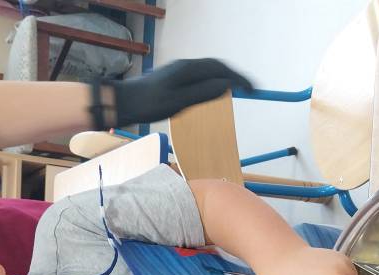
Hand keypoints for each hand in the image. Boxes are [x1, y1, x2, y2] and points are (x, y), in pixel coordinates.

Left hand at [107, 58, 252, 127]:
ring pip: (208, 71)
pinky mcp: (173, 78)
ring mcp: (178, 71)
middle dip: (235, 77)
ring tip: (236, 91)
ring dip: (224, 78)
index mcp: (188, 69)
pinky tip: (213, 92)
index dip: (239, 78)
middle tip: (249, 90)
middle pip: (216, 67)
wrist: (124, 102)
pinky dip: (212, 82)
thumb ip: (203, 93)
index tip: (253, 90)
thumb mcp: (179, 102)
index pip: (221, 69)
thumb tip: (226, 85)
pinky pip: (199, 76)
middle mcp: (185, 66)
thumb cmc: (149, 104)